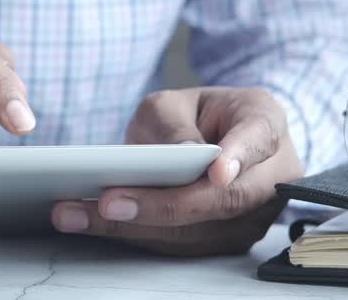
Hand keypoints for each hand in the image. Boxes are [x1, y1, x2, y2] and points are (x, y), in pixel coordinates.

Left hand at [51, 87, 302, 255]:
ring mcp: (255, 216)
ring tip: (75, 214)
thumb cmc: (196, 114)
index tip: (216, 172)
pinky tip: (88, 223)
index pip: (258, 141)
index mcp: (266, 125)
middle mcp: (273, 177)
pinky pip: (180, 245)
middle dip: (161, 206)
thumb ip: (174, 125)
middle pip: (223, 201)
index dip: (238, 159)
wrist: (212, 137)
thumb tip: (177, 158)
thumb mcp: (177, 102)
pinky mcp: (225, 241)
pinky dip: (132, 235)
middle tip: (107, 201)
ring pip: (198, 232)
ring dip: (133, 227)